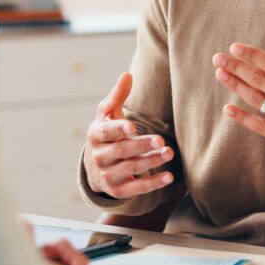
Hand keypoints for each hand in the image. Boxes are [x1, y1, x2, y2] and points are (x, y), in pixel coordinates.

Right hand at [83, 72, 174, 197]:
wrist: (95, 167)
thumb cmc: (106, 133)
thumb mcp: (107, 114)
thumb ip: (117, 95)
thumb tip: (127, 75)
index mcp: (96, 134)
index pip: (106, 132)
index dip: (118, 129)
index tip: (132, 126)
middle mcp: (99, 156)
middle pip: (121, 150)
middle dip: (141, 146)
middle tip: (160, 140)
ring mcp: (107, 175)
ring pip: (130, 169)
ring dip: (151, 162)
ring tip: (169, 153)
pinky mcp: (118, 190)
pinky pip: (136, 189)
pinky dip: (152, 183)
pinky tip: (168, 177)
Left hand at [212, 20, 264, 173]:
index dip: (251, 55)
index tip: (236, 47)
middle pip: (259, 80)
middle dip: (236, 67)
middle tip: (219, 58)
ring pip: (257, 100)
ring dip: (236, 86)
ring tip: (221, 74)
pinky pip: (260, 126)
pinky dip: (243, 117)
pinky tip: (229, 108)